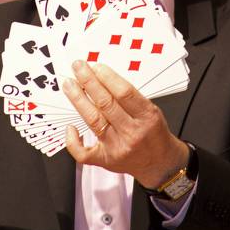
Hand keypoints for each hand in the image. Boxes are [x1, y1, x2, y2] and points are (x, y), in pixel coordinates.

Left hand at [62, 61, 190, 188]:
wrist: (160, 162)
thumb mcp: (151, 111)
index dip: (107, 78)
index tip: (96, 66)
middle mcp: (132, 133)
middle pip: (106, 104)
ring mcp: (118, 148)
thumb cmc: (153, 134)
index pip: (124, 93)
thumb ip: (130, 98)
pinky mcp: (106, 160)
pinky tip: (69, 127)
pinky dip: (73, 140)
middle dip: (89, 82)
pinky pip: (84, 153)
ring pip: (93, 120)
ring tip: (69, 85)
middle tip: (78, 67)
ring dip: (78, 100)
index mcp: (147, 117)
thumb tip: (101, 78)